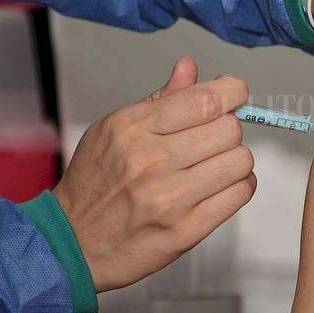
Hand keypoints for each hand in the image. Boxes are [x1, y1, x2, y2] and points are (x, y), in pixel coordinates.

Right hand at [53, 57, 255, 291]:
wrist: (73, 243)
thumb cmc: (93, 185)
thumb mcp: (112, 130)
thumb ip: (158, 99)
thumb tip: (188, 69)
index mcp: (134, 129)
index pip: (204, 99)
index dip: (231, 91)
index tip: (234, 92)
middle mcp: (152, 161)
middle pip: (229, 128)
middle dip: (228, 128)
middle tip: (213, 137)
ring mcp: (171, 198)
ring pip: (240, 160)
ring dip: (234, 159)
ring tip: (215, 163)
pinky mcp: (186, 230)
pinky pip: (240, 194)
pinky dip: (239, 185)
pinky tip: (219, 184)